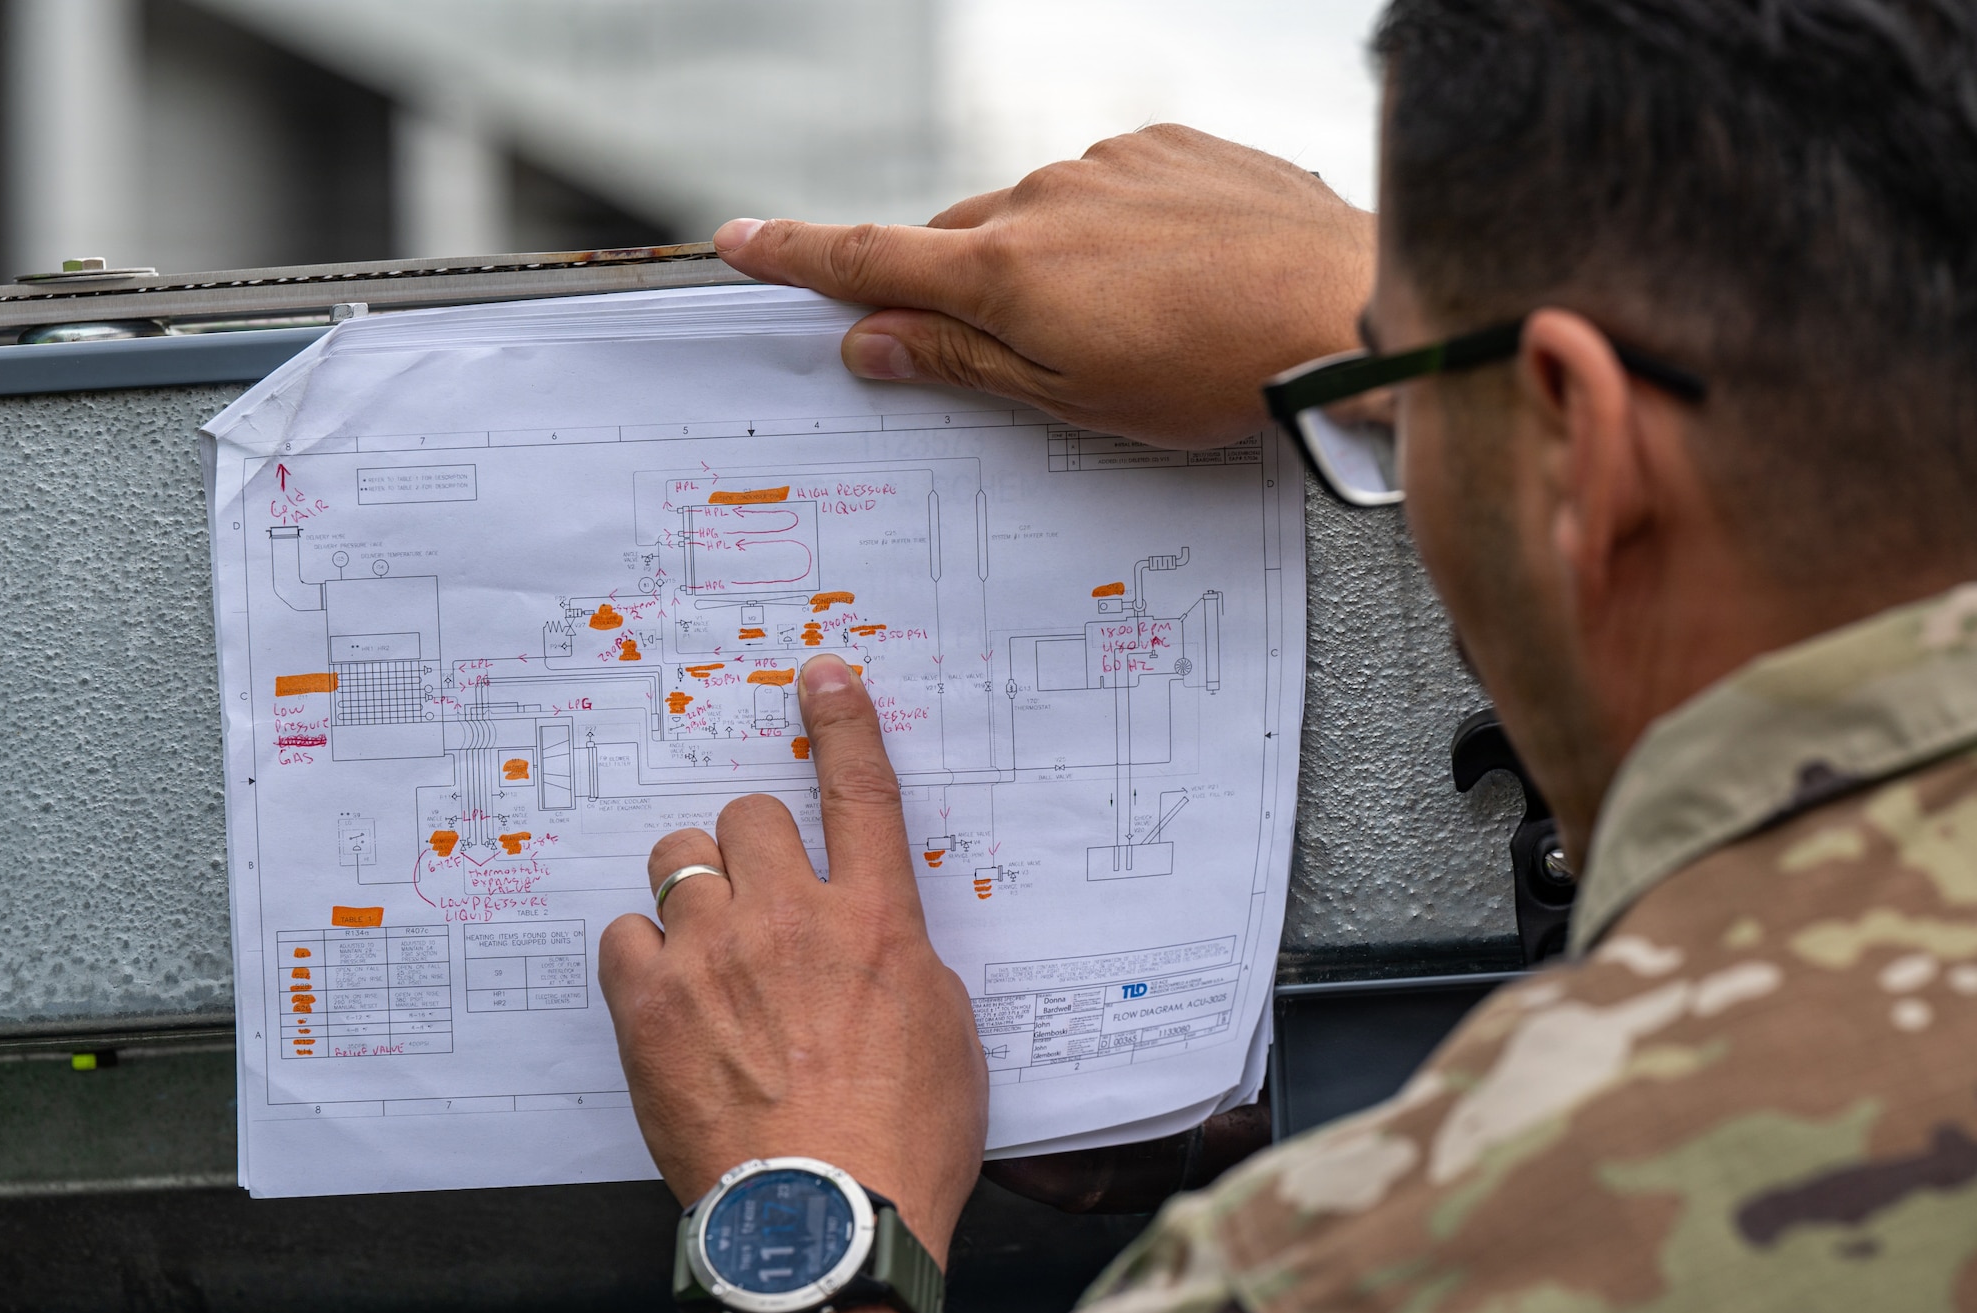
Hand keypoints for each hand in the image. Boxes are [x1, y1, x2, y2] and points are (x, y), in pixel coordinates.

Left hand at [598, 654, 987, 1264]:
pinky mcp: (648, 1004)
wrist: (825, 1223)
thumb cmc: (898, 1144)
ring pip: (679, 859)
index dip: (843, 722)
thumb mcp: (942, 1032)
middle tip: (756, 898)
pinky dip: (644, 955)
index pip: (860, 791)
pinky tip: (668, 997)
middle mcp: (790, 918)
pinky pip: (625, 933)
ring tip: (707, 952)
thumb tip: (870, 935)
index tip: (823, 676)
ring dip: (693, 891)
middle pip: (748, 815)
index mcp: (876, 921)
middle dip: (751, 844)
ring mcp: (712, 955)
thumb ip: (900, 957)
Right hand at [712, 123, 1375, 448]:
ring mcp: (1108, 162)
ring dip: (1052, 258)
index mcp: (1003, 270)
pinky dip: (1116, 226)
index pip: (868, 259)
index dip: (795, 255)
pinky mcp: (1170, 143)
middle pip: (957, 238)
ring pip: (1038, 211)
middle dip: (964, 285)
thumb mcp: (1071, 400)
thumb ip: (964, 361)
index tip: (738, 243)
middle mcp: (1042, 197)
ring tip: (1131, 320)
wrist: (1343, 307)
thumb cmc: (1211, 374)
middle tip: (1018, 346)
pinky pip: (1110, 184)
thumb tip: (873, 342)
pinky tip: (1173, 273)